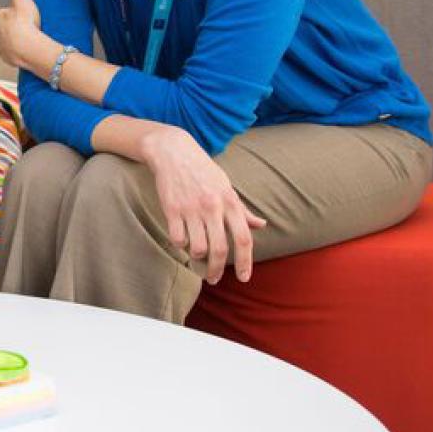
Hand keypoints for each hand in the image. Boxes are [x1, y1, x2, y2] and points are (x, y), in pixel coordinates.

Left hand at [0, 0, 50, 72]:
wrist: (28, 47)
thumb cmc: (26, 23)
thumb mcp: (25, 0)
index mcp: (0, 16)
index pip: (5, 12)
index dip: (15, 13)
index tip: (24, 15)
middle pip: (3, 27)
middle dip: (12, 27)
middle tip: (26, 28)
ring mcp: (0, 45)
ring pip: (6, 40)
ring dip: (13, 40)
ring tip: (27, 40)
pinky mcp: (6, 57)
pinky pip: (11, 53)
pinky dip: (16, 52)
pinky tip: (26, 50)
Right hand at [138, 125, 266, 283]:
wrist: (173, 152)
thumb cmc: (203, 171)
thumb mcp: (227, 187)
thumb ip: (243, 209)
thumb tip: (261, 225)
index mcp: (230, 202)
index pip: (244, 239)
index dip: (246, 262)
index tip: (245, 278)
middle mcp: (213, 206)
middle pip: (220, 249)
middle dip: (218, 270)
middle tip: (214, 279)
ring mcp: (191, 208)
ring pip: (197, 247)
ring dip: (197, 257)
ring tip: (196, 256)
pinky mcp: (171, 208)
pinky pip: (177, 238)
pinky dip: (180, 244)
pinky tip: (181, 240)